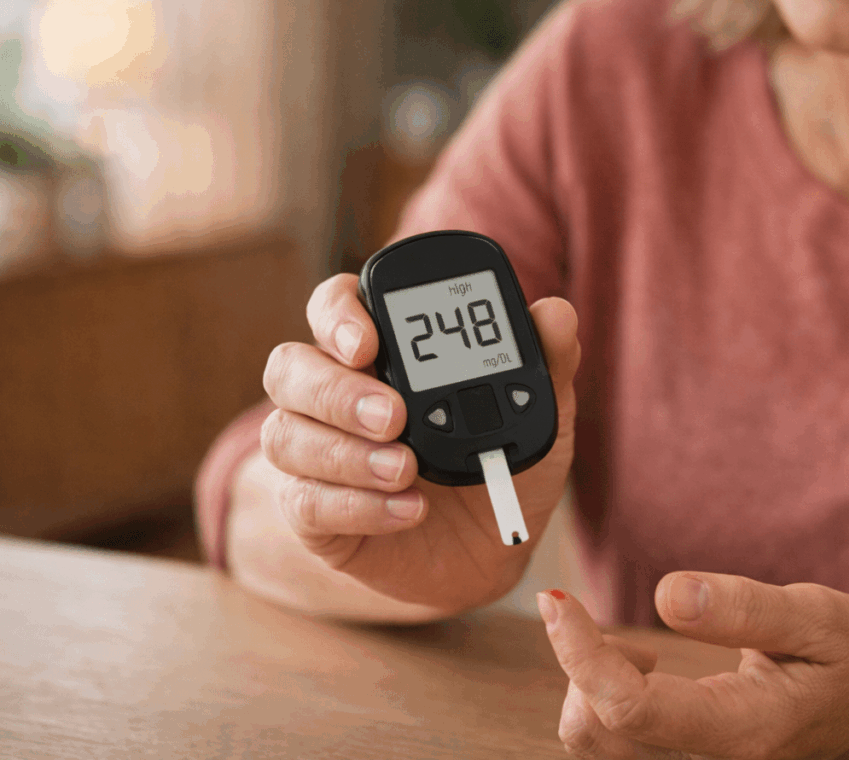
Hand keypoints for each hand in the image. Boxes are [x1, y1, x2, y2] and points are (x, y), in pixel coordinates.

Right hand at [260, 273, 579, 614]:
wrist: (493, 548)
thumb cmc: (502, 463)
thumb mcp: (536, 414)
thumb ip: (543, 362)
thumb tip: (556, 314)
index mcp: (381, 350)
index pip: (334, 306)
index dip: (337, 315)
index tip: (366, 341)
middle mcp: (335, 394)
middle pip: (291, 367)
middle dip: (336, 390)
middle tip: (394, 415)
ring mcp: (316, 453)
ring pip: (285, 436)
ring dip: (344, 454)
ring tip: (406, 470)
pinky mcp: (313, 513)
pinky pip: (305, 502)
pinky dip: (357, 505)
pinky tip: (408, 510)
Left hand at [538, 574, 848, 758]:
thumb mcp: (816, 616)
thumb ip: (743, 607)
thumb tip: (668, 595)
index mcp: (743, 734)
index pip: (629, 709)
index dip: (579, 653)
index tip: (556, 600)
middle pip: (596, 734)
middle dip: (582, 667)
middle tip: (610, 621)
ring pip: (596, 745)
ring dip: (591, 686)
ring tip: (643, 652)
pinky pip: (614, 745)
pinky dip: (604, 702)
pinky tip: (644, 672)